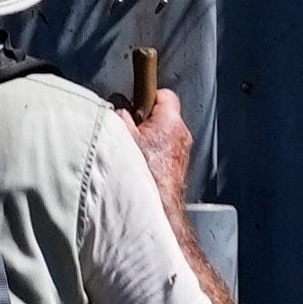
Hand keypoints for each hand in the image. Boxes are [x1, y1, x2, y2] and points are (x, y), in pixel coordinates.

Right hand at [125, 78, 197, 208]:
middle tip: (129, 130)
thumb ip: (121, 115)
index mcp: (171, 122)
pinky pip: (164, 153)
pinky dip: (153, 155)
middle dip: (144, 120)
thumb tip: (120, 108)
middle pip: (162, 115)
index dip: (146, 95)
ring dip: (148, 140)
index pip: (163, 94)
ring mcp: (182, 154)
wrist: (156, 209)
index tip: (135, 100)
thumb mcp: (122, 136)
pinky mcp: (178, 170)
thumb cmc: (143, 174)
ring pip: (163, 136)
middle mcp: (182, 135)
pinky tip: (140, 166)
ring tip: (133, 151)